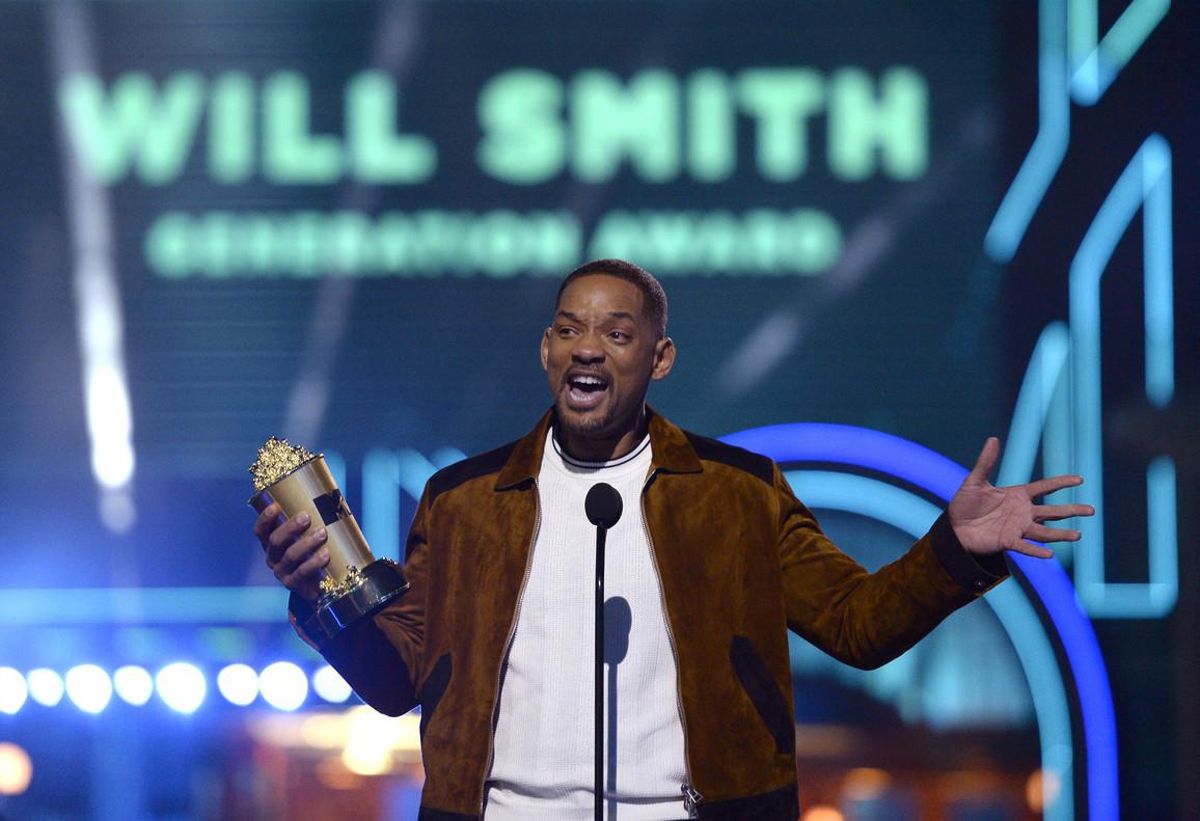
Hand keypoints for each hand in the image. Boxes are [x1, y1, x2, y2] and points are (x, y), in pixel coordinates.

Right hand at [253, 503, 329, 602]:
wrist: (319, 585)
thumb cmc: (314, 552)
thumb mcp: (308, 536)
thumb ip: (313, 520)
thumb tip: (330, 494)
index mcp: (271, 543)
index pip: (261, 530)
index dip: (265, 518)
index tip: (275, 506)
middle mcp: (273, 557)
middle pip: (275, 541)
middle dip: (290, 527)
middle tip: (306, 517)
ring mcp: (282, 572)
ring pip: (290, 556)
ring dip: (306, 543)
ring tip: (322, 533)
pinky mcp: (293, 584)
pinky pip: (302, 573)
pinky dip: (314, 562)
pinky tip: (325, 554)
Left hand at [948, 437, 1094, 558]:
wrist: (954, 527)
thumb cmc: (965, 503)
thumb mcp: (975, 481)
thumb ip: (986, 462)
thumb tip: (993, 439)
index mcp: (1018, 495)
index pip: (1045, 487)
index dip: (1061, 482)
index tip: (1080, 479)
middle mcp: (1022, 512)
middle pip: (1052, 511)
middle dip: (1072, 510)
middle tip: (1092, 510)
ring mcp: (1017, 528)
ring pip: (1044, 532)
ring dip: (1060, 534)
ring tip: (1078, 535)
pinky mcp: (1008, 542)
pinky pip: (1025, 547)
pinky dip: (1036, 551)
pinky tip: (1049, 554)